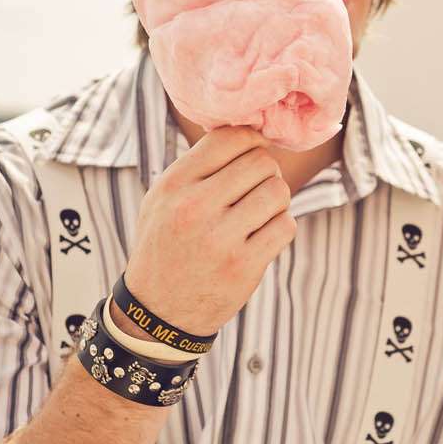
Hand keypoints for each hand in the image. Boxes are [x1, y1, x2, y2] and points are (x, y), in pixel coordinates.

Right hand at [123, 126, 295, 336]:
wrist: (156, 311)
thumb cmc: (165, 244)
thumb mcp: (162, 198)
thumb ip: (198, 166)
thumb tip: (249, 133)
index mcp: (174, 184)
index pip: (230, 138)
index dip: (251, 141)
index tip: (253, 154)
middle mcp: (195, 207)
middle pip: (261, 163)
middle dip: (266, 173)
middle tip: (255, 190)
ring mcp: (220, 239)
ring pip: (278, 192)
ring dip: (276, 201)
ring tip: (259, 214)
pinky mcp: (243, 267)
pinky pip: (285, 226)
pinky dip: (280, 227)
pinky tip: (262, 236)